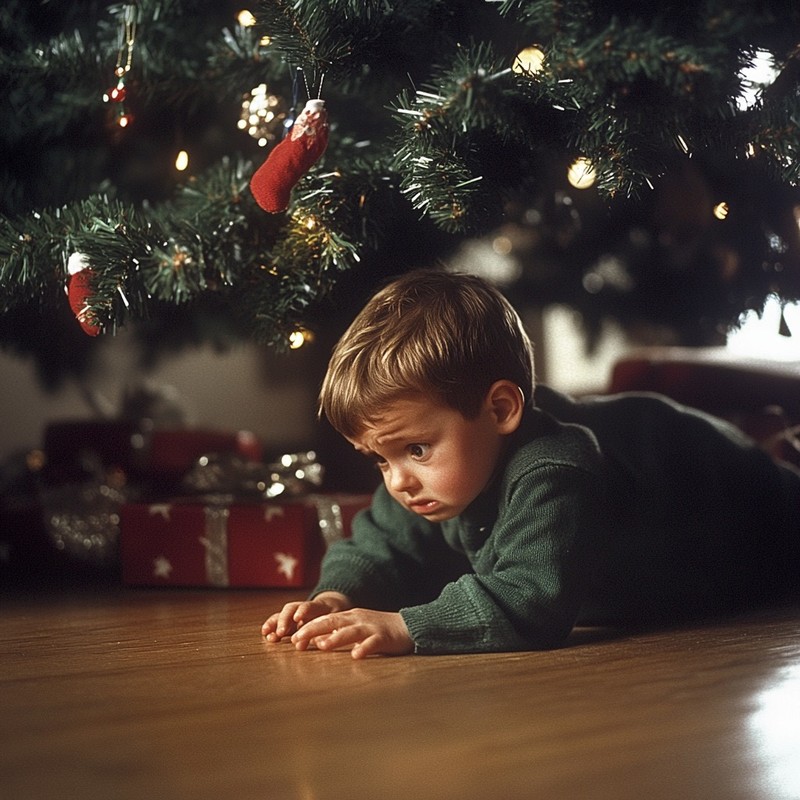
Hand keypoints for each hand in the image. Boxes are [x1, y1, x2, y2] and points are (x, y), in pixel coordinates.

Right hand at [262, 592, 350, 641]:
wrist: (332, 605)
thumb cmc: (336, 617)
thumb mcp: (338, 622)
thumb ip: (329, 632)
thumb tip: (320, 643)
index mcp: (319, 607)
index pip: (309, 606)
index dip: (303, 611)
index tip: (298, 618)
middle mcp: (305, 607)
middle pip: (292, 608)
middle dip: (284, 620)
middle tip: (280, 633)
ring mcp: (296, 612)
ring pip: (283, 614)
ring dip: (275, 623)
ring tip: (269, 635)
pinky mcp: (291, 619)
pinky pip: (280, 621)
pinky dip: (273, 627)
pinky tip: (267, 635)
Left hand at [290, 608, 413, 658]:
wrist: (407, 626)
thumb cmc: (378, 630)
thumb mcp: (356, 628)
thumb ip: (339, 633)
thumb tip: (318, 640)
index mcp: (349, 617)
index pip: (324, 620)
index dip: (308, 628)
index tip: (292, 638)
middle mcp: (357, 619)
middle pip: (332, 622)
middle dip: (313, 630)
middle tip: (297, 639)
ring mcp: (370, 627)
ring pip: (351, 631)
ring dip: (336, 638)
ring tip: (322, 646)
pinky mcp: (384, 637)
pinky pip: (373, 643)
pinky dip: (364, 648)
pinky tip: (356, 656)